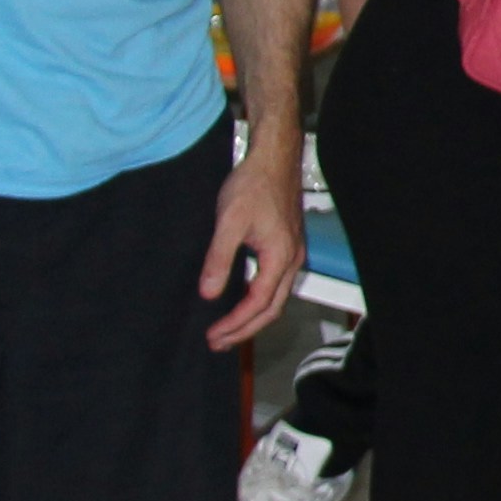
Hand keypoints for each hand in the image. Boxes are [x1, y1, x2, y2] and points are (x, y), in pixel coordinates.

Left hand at [201, 147, 305, 350]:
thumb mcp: (229, 222)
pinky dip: (258, 301)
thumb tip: (209, 293)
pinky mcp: (286, 246)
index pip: (257, 303)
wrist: (273, 158)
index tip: (213, 335)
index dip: (235, 324)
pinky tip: (240, 300)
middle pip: (272, 309)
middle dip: (245, 330)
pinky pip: (275, 285)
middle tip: (218, 342)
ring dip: (252, 318)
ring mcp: (292, 254)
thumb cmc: (253, 185)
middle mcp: (291, 260)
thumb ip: (219, 259)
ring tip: (227, 329)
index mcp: (279, 257)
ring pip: (276, 299)